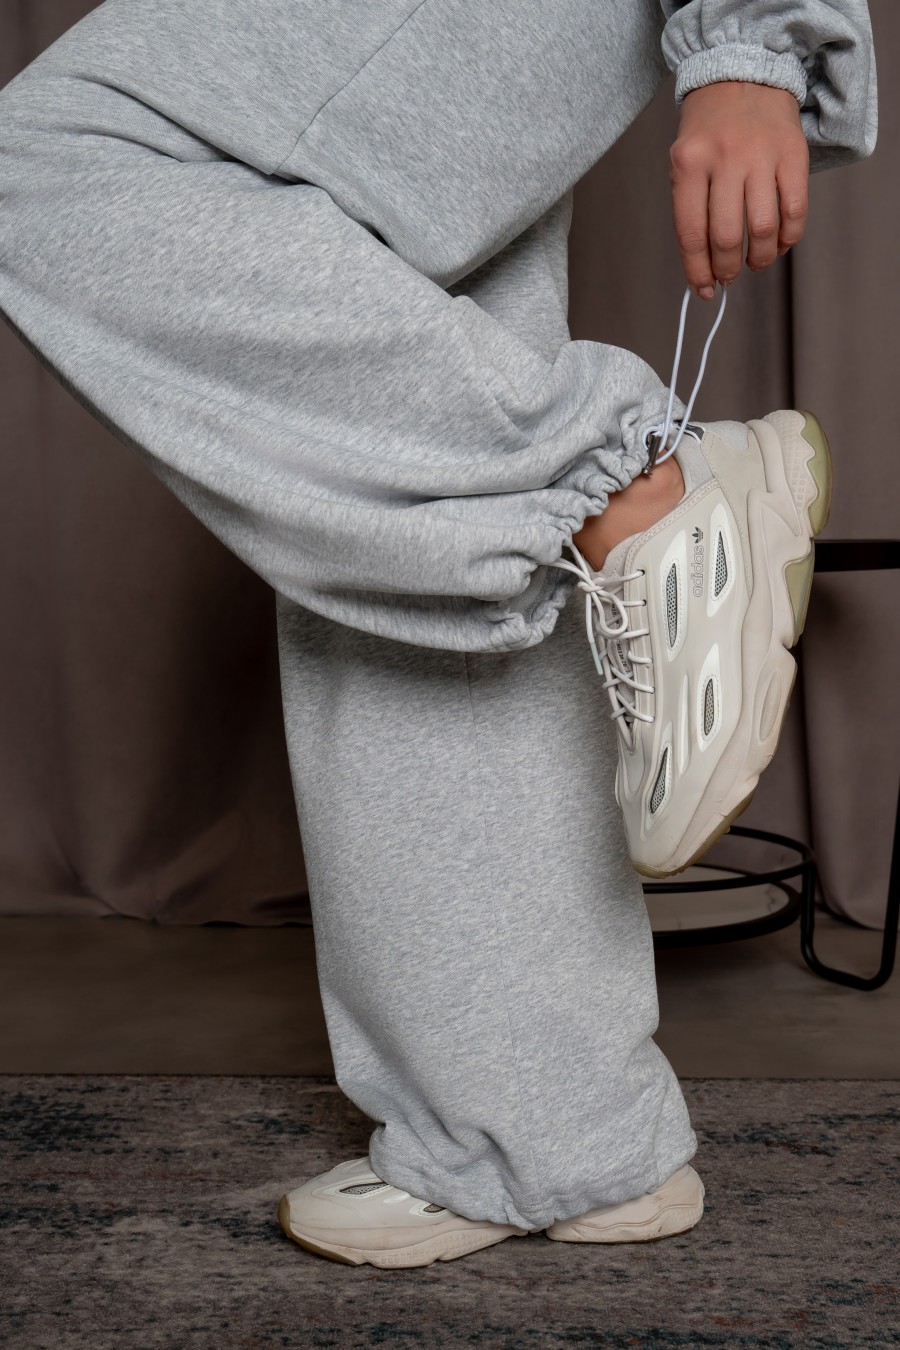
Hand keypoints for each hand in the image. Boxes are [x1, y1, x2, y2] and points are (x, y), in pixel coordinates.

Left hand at [669, 80, 808, 298]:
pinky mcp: (793, 154)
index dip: (698, 272)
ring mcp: (761, 155)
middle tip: (729, 276)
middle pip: (728, 237)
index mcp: (688, 164)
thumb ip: (691, 211)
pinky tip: (780, 242)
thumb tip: (704, 269)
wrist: (743, 75)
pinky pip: (795, 210)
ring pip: (763, 228)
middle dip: (728, 269)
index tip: (704, 291)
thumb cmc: (709, 132)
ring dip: (760, 258)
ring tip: (756, 262)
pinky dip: (789, 237)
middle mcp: (724, 158)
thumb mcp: (685, 163)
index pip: (692, 235)